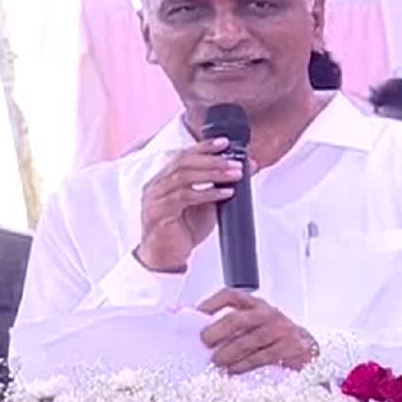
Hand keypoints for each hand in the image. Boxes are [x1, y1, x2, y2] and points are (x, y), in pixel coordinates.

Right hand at [135, 138, 242, 270]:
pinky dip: (207, 193)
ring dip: (213, 174)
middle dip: (213, 160)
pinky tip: (224, 193)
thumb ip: (220, 186)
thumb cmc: (184, 231)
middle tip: (235, 162)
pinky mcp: (158, 213)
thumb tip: (247, 168)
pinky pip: (185, 197)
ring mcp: (154, 198)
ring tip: (235, 174)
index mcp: (163, 179)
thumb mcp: (206, 205)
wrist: (166, 258)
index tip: (224, 143)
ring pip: (184, 176)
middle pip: (184, 162)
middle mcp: (156, 185)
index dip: (204, 147)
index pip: (184, 155)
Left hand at [198, 289, 318, 374]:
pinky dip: (245, 364)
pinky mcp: (290, 346)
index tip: (198, 313)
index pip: (231, 296)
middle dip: (218, 330)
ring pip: (249, 340)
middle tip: (205, 341)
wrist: (306, 348)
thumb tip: (198, 332)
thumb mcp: (255, 325)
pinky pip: (263, 356)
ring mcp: (280, 329)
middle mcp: (267, 314)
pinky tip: (234, 370)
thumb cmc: (274, 337)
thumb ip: (232, 327)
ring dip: (230, 352)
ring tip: (217, 362)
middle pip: (238, 318)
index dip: (212, 303)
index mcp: (255, 305)